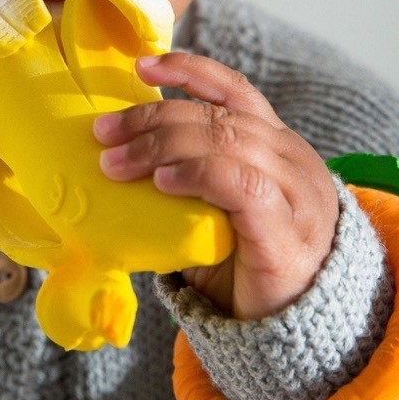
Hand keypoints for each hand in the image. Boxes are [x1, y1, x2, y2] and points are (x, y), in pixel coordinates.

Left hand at [92, 52, 338, 320]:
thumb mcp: (213, 208)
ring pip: (224, 141)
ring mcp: (295, 191)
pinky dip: (195, 174)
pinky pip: (239, 183)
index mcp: (274, 143)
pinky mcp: (287, 228)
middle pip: (216, 116)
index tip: (141, 67)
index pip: (233, 89)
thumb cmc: (243, 265)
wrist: (290, 332)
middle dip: (152, 118)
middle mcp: (290, 157)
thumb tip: (117, 155)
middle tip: (104, 134)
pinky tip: (163, 182)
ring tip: (117, 162)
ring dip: (160, 145)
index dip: (188, 69)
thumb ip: (187, 175)